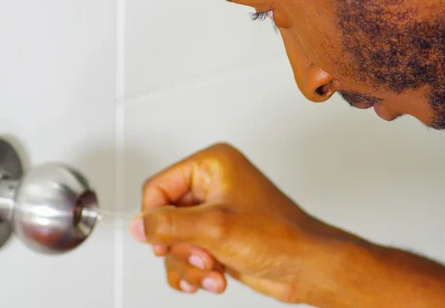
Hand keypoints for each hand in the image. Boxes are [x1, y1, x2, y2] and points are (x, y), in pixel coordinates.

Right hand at [129, 143, 354, 304]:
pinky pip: (186, 254)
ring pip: (173, 241)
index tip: (161, 243)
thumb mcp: (215, 228)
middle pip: (164, 217)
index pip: (158, 186)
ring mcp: (213, 213)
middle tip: (203, 256)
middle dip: (180, 246)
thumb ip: (169, 226)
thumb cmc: (279, 237)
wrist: (306, 267)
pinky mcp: (216, 236)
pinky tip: (212, 279)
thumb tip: (138, 225)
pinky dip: (194, 271)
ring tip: (213, 271)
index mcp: (212, 164)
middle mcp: (211, 184)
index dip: (154, 218)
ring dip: (189, 263)